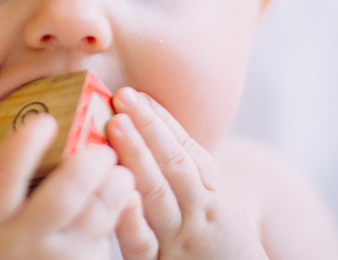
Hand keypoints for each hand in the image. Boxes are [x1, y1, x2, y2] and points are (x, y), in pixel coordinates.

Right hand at [0, 113, 141, 259]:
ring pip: (95, 219)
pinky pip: (107, 239)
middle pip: (62, 198)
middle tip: (101, 148)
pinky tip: (127, 196)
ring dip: (114, 189)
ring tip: (122, 170)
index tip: (46, 121)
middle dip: (86, 166)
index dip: (25, 146)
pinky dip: (122, 213)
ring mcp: (56, 259)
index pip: (3, 177)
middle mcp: (21, 241)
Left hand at [108, 88, 268, 258]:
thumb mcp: (217, 207)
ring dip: (137, 156)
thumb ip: (189, 175)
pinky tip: (122, 195)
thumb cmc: (222, 248)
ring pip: (159, 194)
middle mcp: (200, 212)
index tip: (136, 93)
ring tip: (116, 125)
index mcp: (212, 193)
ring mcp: (181, 239)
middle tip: (124, 97)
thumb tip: (154, 130)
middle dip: (147, 128)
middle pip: (174, 164)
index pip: (186, 150)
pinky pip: (144, 244)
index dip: (160, 120)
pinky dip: (133, 219)